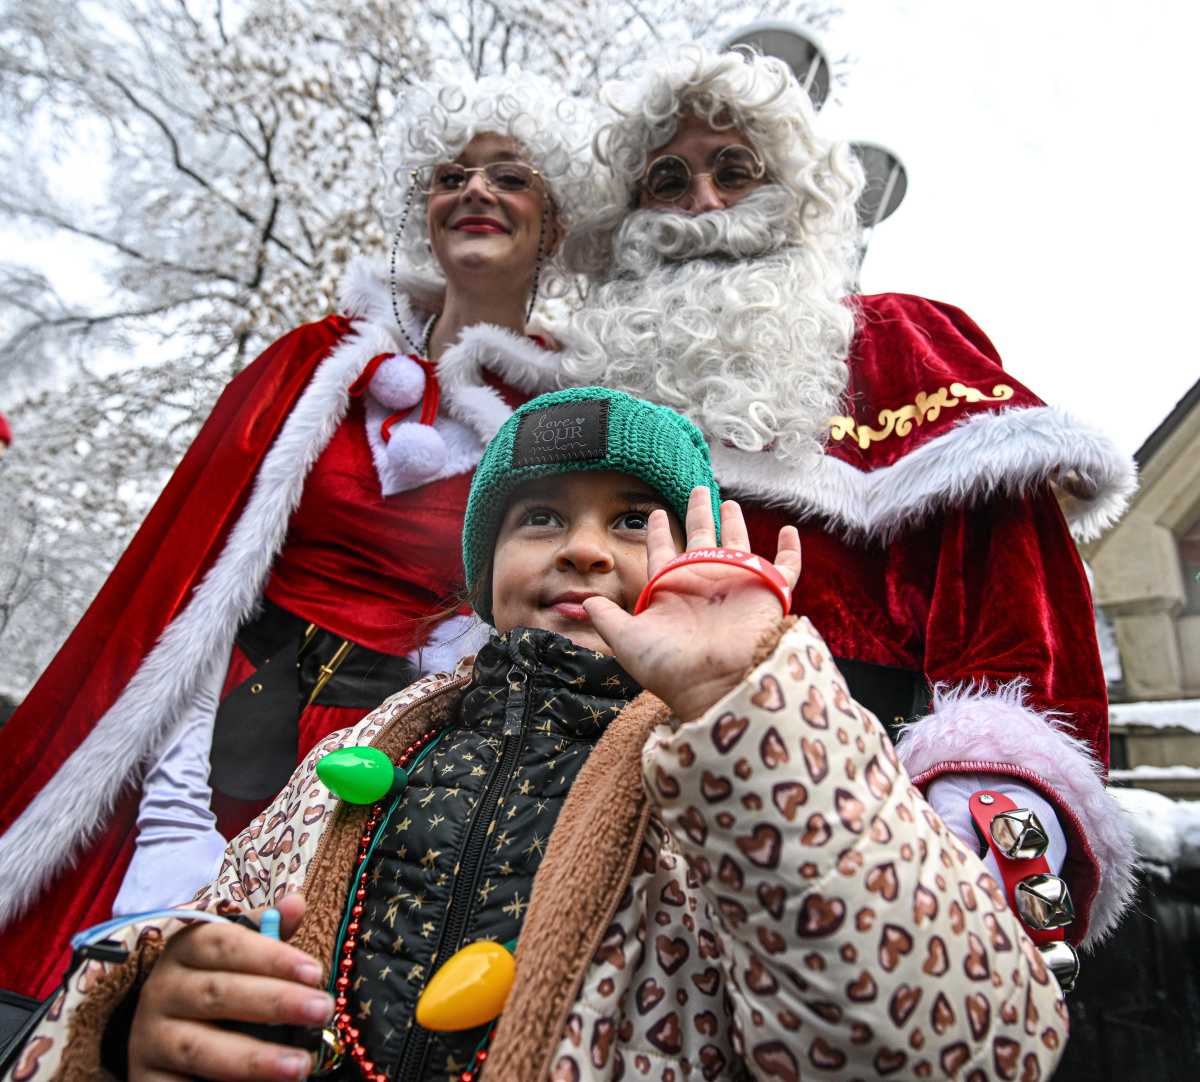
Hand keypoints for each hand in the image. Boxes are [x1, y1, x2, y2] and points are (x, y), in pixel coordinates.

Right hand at [129, 894, 330, 1081]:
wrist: (161, 1036)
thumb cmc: (215, 984)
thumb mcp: (237, 953)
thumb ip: (267, 931)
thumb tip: (296, 902)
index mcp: (184, 950)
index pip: (225, 944)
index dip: (271, 956)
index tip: (315, 972)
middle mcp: (161, 991)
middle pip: (218, 994)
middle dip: (275, 1003)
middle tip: (322, 1011)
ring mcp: (150, 1039)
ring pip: (201, 1048)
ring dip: (254, 1060)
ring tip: (300, 1066)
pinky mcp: (147, 1080)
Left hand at [584, 487, 800, 722]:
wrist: (713, 685)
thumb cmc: (669, 667)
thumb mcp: (627, 640)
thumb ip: (607, 618)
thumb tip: (585, 603)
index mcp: (672, 590)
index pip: (662, 552)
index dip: (658, 533)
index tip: (654, 513)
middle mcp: (703, 583)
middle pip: (700, 538)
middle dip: (699, 513)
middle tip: (698, 489)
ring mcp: (736, 586)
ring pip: (738, 544)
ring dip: (735, 523)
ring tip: (729, 502)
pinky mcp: (767, 593)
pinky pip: (785, 568)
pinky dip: (790, 550)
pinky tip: (791, 531)